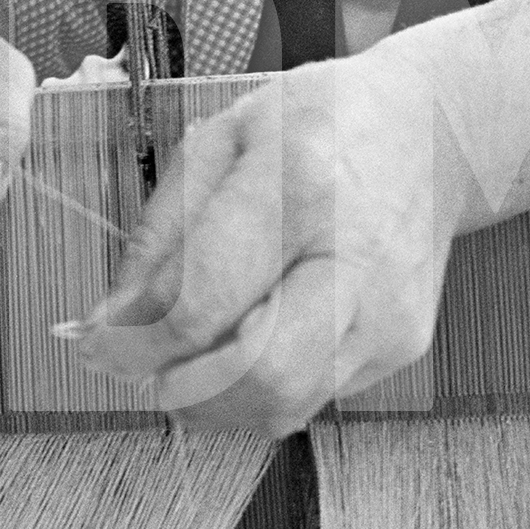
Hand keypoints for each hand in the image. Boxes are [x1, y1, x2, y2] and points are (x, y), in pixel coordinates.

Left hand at [73, 54, 458, 435]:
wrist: (434, 132)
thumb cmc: (321, 123)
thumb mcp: (221, 142)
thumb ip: (159, 237)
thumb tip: (112, 324)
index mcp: (301, 183)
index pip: (204, 302)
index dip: (135, 343)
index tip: (95, 346)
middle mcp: (357, 256)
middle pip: (258, 376)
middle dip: (180, 389)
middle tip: (144, 365)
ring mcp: (389, 310)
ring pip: (285, 405)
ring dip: (215, 402)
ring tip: (189, 360)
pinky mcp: (403, 344)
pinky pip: (311, 396)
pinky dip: (260, 387)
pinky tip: (250, 341)